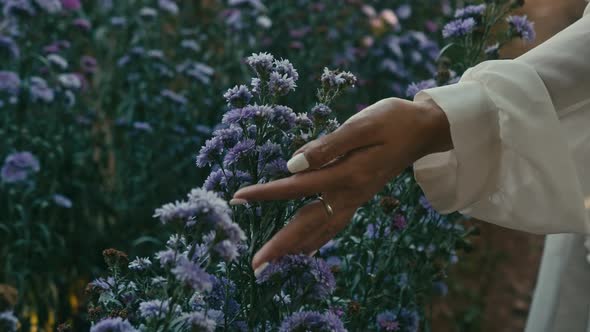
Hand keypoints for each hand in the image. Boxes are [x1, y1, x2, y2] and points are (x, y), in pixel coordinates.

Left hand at [230, 97, 451, 273]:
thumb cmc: (393, 120)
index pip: (296, 187)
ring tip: (274, 263)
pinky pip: (334, 227)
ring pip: (321, 231)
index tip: (237, 198)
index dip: (265, 193)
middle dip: (280, 246)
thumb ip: (327, 146)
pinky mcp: (359, 198)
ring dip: (296, 249)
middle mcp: (350, 194)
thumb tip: (292, 165)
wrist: (425, 130)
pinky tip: (307, 250)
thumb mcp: (362, 125)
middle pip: (308, 225)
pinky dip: (317, 241)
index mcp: (347, 174)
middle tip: (255, 265)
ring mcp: (356, 199)